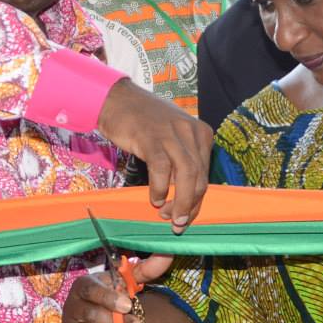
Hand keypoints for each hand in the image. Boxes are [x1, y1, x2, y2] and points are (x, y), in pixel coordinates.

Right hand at [64, 253, 173, 322]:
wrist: (106, 318)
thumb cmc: (116, 296)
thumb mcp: (130, 282)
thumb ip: (146, 270)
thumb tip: (167, 256)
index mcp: (83, 285)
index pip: (90, 290)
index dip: (109, 298)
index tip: (129, 305)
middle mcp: (72, 306)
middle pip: (92, 316)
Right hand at [95, 80, 212, 230]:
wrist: (116, 99)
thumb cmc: (143, 123)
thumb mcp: (172, 138)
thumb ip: (181, 161)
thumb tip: (185, 196)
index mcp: (201, 133)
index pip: (205, 174)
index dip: (197, 200)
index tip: (186, 217)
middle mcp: (191, 131)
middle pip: (199, 177)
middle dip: (190, 205)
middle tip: (177, 222)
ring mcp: (172, 133)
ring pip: (187, 175)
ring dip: (179, 201)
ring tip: (168, 215)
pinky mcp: (152, 137)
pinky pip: (162, 168)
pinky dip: (160, 187)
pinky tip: (155, 198)